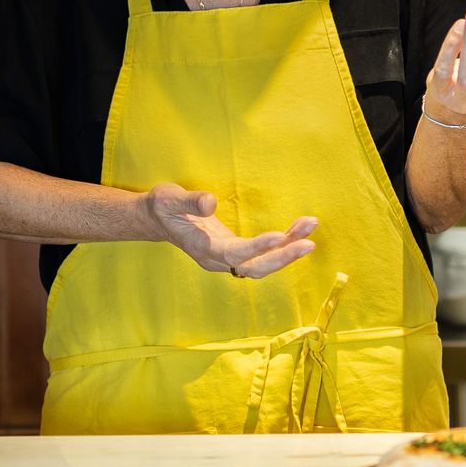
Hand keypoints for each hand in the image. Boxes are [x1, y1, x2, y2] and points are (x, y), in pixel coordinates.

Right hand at [140, 183, 316, 277]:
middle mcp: (216, 259)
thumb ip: (190, 201)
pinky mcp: (234, 251)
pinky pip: (262, 254)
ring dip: (287, 250)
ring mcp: (226, 258)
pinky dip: (281, 244)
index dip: (257, 247)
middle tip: (309, 242)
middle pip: (255, 267)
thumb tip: (210, 202)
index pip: (234, 253)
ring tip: (309, 227)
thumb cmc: (162, 206)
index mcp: (202, 248)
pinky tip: (298, 229)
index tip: (278, 236)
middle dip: (283, 257)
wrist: (156, 219)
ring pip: (262, 264)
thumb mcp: (168, 198)